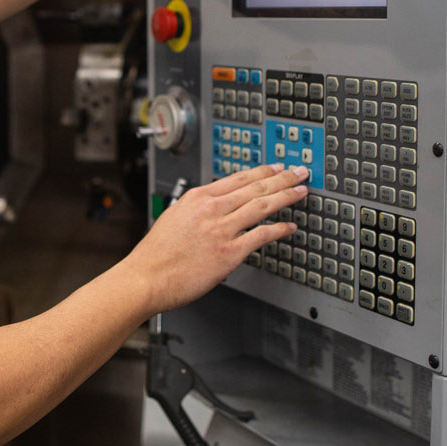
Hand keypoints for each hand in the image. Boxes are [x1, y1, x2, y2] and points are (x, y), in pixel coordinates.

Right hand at [126, 163, 308, 315]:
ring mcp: (221, 229)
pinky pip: (261, 235)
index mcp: (197, 197)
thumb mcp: (174, 217)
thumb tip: (213, 208)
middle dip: (282, 178)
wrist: (146, 278)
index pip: (238, 178)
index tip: (276, 168)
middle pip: (255, 187)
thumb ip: (196, 209)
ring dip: (286, 196)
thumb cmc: (156, 255)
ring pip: (262, 205)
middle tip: (299, 172)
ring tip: (301, 192)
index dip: (262, 172)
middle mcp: (211, 209)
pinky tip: (289, 227)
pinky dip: (279, 229)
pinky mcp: (229, 252)